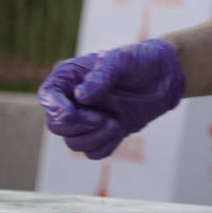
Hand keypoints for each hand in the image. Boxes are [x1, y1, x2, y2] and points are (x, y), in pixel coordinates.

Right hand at [37, 38, 184, 158]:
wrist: (164, 77)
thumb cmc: (139, 62)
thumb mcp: (122, 60)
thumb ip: (102, 75)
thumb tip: (80, 96)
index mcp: (69, 78)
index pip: (48, 97)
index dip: (57, 109)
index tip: (77, 110)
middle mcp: (72, 100)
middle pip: (56, 125)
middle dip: (79, 126)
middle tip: (104, 117)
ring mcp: (86, 119)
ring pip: (74, 143)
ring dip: (95, 137)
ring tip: (115, 122)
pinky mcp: (102, 134)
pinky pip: (94, 152)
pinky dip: (106, 145)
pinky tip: (119, 128)